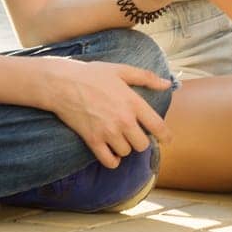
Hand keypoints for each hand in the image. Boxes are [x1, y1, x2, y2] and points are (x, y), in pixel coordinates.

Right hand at [39, 57, 171, 168]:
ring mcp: (108, 132)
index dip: (165, 136)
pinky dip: (112, 161)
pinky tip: (111, 153)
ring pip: (126, 152)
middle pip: (142, 144)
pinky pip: (109, 161)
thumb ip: (146, 78)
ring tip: (119, 138)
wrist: (63, 84)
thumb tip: (167, 83)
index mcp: (133, 103)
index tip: (166, 140)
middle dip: (140, 141)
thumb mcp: (122, 70)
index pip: (157, 126)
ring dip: (125, 148)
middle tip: (134, 134)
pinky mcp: (92, 140)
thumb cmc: (93, 74)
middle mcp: (123, 120)